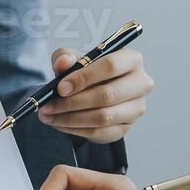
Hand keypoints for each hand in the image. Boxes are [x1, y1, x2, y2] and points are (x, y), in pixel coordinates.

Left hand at [38, 47, 153, 144]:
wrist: (91, 92)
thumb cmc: (86, 72)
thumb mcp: (73, 59)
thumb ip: (65, 56)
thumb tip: (63, 62)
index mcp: (131, 60)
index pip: (111, 66)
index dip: (84, 77)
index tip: (60, 88)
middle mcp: (140, 84)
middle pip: (108, 95)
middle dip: (73, 102)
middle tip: (49, 106)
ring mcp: (136, 108)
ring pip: (103, 117)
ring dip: (71, 118)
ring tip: (49, 116)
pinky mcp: (126, 127)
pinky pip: (99, 132)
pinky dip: (75, 130)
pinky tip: (59, 124)